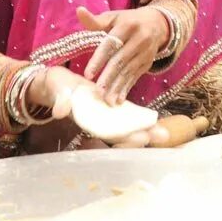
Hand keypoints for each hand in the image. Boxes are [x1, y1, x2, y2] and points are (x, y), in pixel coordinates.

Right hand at [25, 65, 169, 147]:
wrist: (57, 83)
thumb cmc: (56, 87)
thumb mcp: (57, 91)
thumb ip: (60, 100)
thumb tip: (61, 111)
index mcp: (88, 120)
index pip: (108, 132)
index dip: (124, 136)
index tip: (141, 137)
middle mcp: (99, 122)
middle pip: (122, 134)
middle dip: (141, 136)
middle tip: (163, 136)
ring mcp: (106, 116)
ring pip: (127, 127)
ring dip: (145, 130)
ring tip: (165, 134)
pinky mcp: (110, 107)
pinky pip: (127, 116)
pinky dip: (140, 118)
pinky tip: (156, 120)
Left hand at [78, 6, 168, 105]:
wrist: (158, 24)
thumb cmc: (128, 21)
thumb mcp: (114, 17)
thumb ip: (95, 20)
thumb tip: (78, 11)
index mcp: (127, 26)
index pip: (111, 44)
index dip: (99, 59)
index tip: (88, 74)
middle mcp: (139, 39)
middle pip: (121, 60)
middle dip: (109, 77)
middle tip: (98, 91)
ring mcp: (145, 52)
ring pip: (129, 71)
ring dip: (117, 86)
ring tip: (107, 100)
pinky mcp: (148, 63)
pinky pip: (136, 77)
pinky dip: (126, 89)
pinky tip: (118, 100)